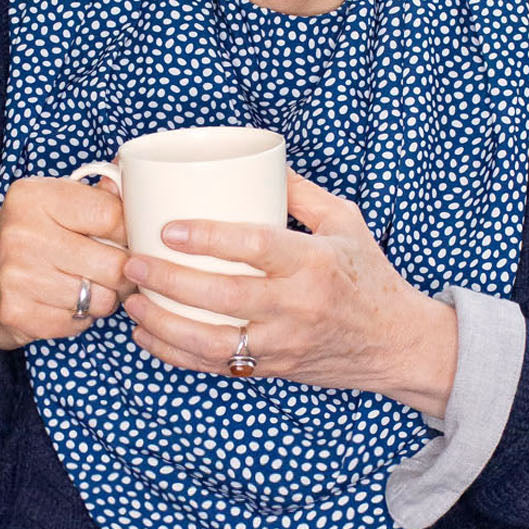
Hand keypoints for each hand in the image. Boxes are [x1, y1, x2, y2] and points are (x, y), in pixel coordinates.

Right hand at [0, 176, 131, 374]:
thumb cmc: (25, 242)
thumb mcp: (51, 206)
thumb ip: (94, 196)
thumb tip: (132, 185)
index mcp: (34, 196)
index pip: (112, 215)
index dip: (129, 232)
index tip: (126, 240)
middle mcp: (23, 233)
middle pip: (115, 263)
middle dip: (123, 273)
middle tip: (113, 271)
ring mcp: (18, 276)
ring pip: (103, 298)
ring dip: (103, 298)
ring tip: (85, 286)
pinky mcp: (19, 313)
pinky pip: (80, 322)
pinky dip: (80, 317)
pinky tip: (63, 303)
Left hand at [121, 171, 458, 416]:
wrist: (396, 343)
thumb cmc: (368, 275)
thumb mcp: (345, 222)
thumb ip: (301, 191)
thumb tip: (257, 160)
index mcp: (314, 262)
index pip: (255, 247)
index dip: (208, 238)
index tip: (168, 228)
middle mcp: (298, 306)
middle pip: (223, 296)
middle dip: (169, 281)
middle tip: (133, 261)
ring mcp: (283, 343)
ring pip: (212, 342)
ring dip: (164, 324)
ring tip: (132, 302)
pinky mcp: (273, 367)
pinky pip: (217, 366)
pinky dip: (177, 354)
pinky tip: (148, 336)